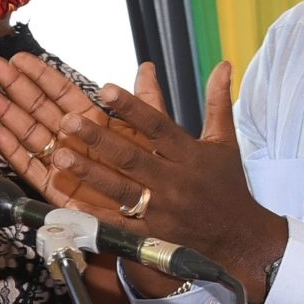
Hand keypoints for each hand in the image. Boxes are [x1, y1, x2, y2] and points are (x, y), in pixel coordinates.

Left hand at [0, 55, 287, 300]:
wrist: (241, 238)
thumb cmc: (228, 185)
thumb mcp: (224, 142)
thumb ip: (217, 102)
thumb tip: (224, 64)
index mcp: (189, 154)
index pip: (157, 125)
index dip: (131, 107)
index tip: (104, 88)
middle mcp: (174, 181)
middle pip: (132, 157)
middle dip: (99, 139)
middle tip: (68, 121)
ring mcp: (162, 210)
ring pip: (121, 190)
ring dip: (90, 174)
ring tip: (61, 157)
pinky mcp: (153, 236)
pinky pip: (121, 226)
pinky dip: (96, 216)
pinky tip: (70, 203)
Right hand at [0, 58, 176, 295]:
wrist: (157, 219)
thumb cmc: (155, 174)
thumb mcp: (155, 133)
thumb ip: (147, 102)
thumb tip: (148, 67)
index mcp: (94, 124)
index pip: (62, 92)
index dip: (41, 74)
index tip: (19, 58)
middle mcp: (74, 141)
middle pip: (39, 109)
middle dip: (14, 87)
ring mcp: (63, 165)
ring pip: (30, 135)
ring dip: (7, 115)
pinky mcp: (57, 191)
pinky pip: (33, 170)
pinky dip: (16, 153)